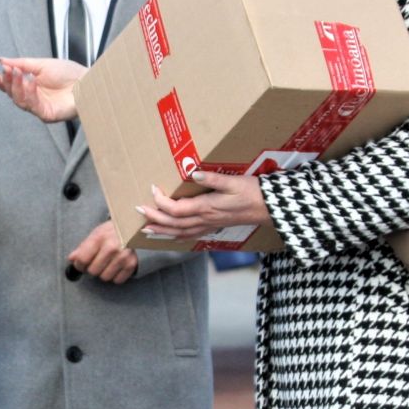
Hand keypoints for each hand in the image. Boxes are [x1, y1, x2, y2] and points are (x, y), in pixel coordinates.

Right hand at [0, 56, 85, 123]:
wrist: (88, 81)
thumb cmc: (69, 73)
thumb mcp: (41, 64)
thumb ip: (21, 63)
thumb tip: (2, 60)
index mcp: (30, 86)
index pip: (10, 85)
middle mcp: (33, 98)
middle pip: (12, 94)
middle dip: (7, 82)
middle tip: (7, 70)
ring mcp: (39, 108)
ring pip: (19, 101)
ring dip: (17, 86)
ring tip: (18, 73)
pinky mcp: (47, 115)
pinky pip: (32, 106)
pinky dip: (30, 93)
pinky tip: (31, 81)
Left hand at [68, 220, 136, 283]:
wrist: (132, 229)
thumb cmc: (111, 233)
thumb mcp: (95, 234)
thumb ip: (82, 247)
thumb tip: (72, 259)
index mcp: (99, 238)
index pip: (82, 259)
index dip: (79, 265)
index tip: (81, 264)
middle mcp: (112, 247)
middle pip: (93, 271)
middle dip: (92, 269)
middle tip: (97, 262)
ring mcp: (123, 256)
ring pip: (105, 277)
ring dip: (104, 273)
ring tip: (107, 263)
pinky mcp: (131, 264)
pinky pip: (117, 280)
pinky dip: (115, 276)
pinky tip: (116, 266)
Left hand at [136, 172, 268, 240]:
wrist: (270, 208)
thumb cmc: (254, 193)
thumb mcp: (235, 181)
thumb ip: (213, 178)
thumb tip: (193, 173)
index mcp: (207, 207)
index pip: (176, 209)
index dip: (160, 202)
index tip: (151, 189)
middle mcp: (205, 219)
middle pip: (173, 223)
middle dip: (153, 218)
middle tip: (137, 210)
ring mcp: (209, 225)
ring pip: (180, 232)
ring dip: (161, 231)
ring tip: (145, 229)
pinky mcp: (214, 227)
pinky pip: (190, 235)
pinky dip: (176, 236)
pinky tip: (170, 235)